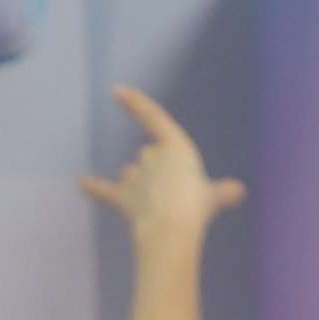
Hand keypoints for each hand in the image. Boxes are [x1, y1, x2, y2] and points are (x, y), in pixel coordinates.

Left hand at [79, 84, 241, 261]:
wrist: (172, 229)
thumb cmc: (197, 209)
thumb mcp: (213, 197)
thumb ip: (220, 192)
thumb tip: (237, 190)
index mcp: (177, 147)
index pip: (153, 118)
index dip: (135, 104)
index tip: (117, 91)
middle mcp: (152, 155)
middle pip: (149, 157)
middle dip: (157, 172)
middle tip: (174, 196)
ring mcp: (135, 176)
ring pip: (133, 176)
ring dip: (140, 187)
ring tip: (158, 209)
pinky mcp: (122, 197)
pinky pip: (104, 190)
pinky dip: (93, 187)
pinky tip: (81, 183)